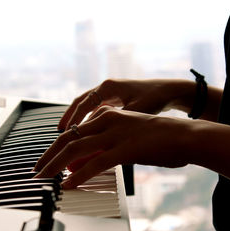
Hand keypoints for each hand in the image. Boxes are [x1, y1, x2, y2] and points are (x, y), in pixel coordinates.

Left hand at [34, 106, 192, 188]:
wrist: (185, 136)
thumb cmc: (159, 139)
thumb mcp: (127, 139)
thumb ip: (103, 149)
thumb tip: (81, 163)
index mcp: (107, 117)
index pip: (73, 132)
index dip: (55, 148)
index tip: (45, 161)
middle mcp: (108, 122)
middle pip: (68, 139)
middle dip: (48, 156)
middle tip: (37, 171)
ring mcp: (116, 134)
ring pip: (76, 149)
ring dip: (56, 165)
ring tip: (44, 179)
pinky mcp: (126, 149)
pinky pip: (96, 164)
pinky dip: (79, 175)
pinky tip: (69, 184)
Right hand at [58, 79, 195, 130]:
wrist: (170, 91)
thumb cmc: (155, 98)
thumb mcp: (136, 112)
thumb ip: (117, 126)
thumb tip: (101, 143)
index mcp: (108, 87)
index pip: (82, 104)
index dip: (72, 120)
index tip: (64, 133)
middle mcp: (106, 88)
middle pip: (80, 103)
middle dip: (69, 118)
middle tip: (59, 133)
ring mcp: (110, 93)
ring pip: (88, 106)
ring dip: (79, 119)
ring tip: (69, 134)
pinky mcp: (116, 99)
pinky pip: (97, 109)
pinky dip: (90, 120)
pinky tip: (88, 132)